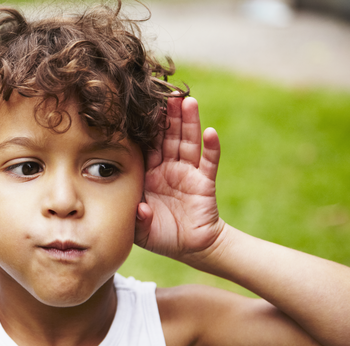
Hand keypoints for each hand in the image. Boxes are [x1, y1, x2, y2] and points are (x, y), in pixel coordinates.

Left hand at [134, 96, 224, 260]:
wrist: (189, 248)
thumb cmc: (160, 235)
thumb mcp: (140, 229)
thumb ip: (137, 218)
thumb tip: (140, 208)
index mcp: (149, 174)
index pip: (146, 146)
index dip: (145, 128)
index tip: (139, 107)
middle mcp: (168, 168)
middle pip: (168, 136)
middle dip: (168, 116)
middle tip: (166, 93)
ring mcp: (188, 173)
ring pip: (188, 142)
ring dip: (189, 122)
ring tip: (188, 101)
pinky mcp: (205, 182)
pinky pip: (209, 162)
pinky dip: (211, 148)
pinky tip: (211, 133)